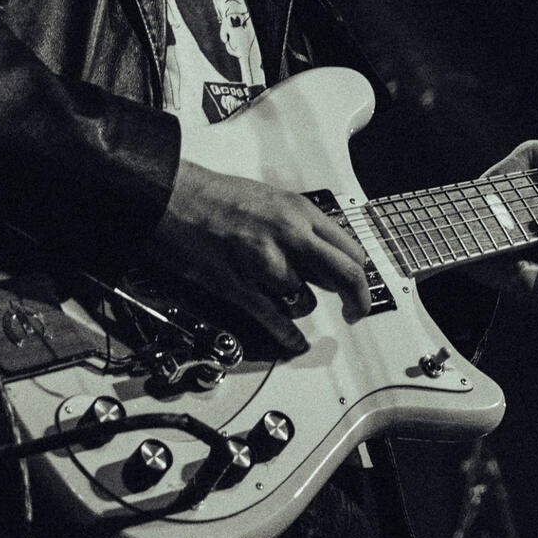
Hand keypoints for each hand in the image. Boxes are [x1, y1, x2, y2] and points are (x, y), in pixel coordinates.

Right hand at [152, 158, 371, 352]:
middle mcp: (288, 235)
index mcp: (299, 211)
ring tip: (287, 299)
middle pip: (344, 275)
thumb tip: (324, 256)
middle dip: (356, 300)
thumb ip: (301, 226)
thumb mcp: (273, 199)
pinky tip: (294, 341)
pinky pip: (272, 317)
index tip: (358, 286)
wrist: (177, 196)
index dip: (359, 274)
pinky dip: (286, 334)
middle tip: (356, 314)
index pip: (349, 248)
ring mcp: (264, 262)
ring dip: (300, 306)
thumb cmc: (220, 196)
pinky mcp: (239, 284)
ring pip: (304, 300)